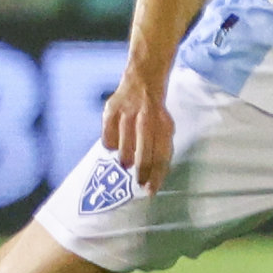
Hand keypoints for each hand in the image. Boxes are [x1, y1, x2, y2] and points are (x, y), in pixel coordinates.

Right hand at [100, 69, 173, 192]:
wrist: (142, 81)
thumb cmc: (154, 112)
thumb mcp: (165, 127)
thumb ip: (161, 148)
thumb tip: (156, 177)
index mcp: (163, 126)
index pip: (161, 156)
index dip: (156, 176)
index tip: (150, 191)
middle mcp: (146, 119)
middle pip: (143, 155)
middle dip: (140, 174)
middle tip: (137, 183)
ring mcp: (127, 114)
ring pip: (123, 149)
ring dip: (125, 160)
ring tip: (126, 161)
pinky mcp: (111, 110)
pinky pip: (107, 138)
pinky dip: (110, 146)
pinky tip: (115, 145)